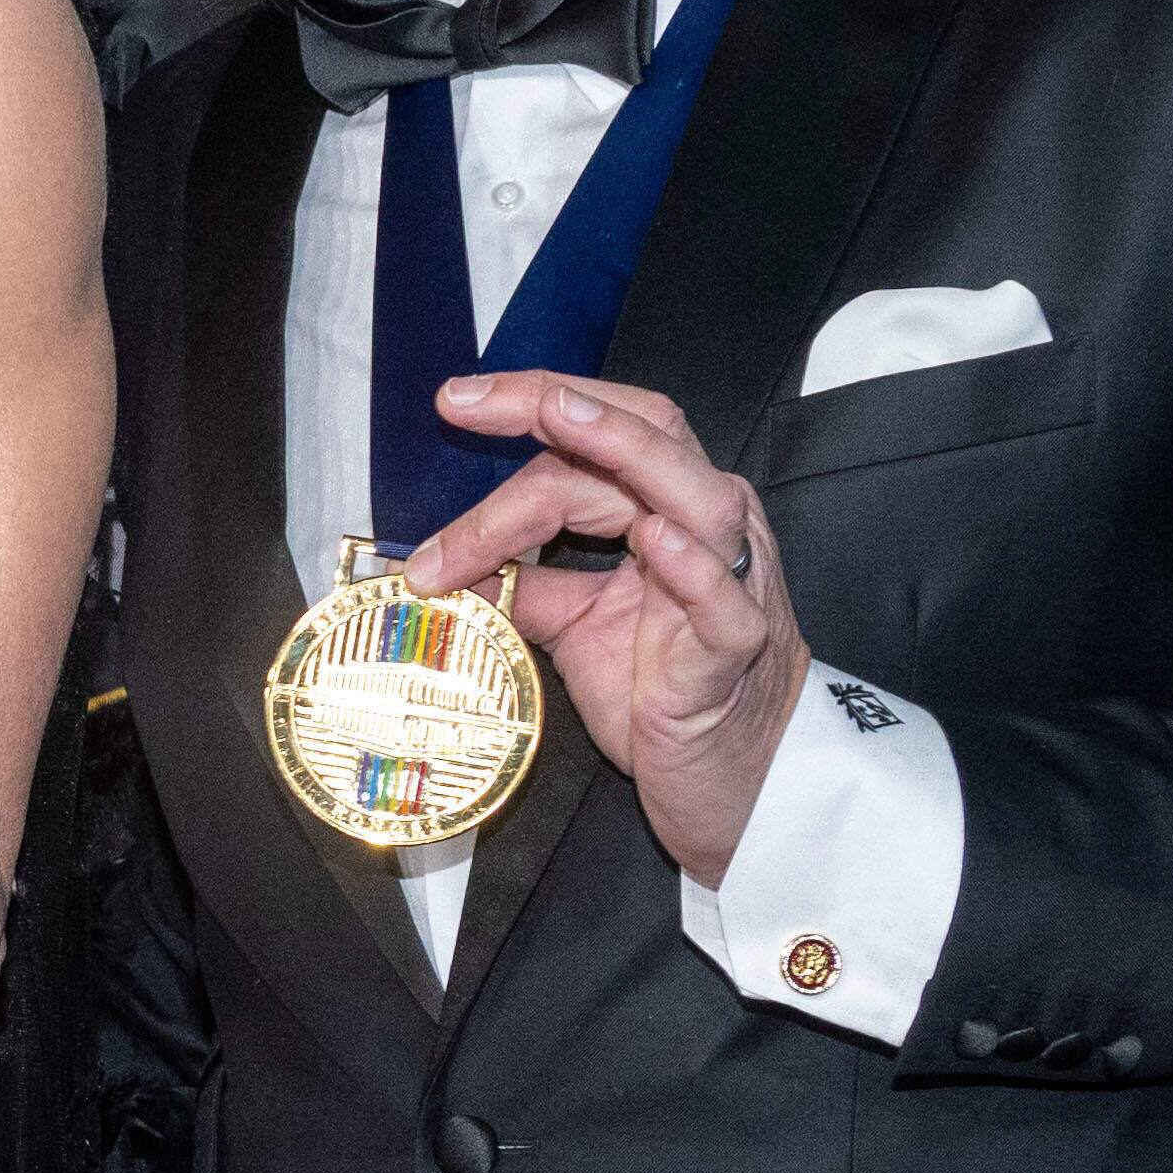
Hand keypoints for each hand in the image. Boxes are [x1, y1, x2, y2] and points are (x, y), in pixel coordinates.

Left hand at [406, 374, 804, 884]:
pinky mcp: (736, 648)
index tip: (454, 399)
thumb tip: (436, 563)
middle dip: (554, 410)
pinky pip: (723, 597)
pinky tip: (653, 540)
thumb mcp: (570, 622)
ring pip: (694, 495)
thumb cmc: (657, 688)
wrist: (724, 773)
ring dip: (622, 454)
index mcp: (669, 508)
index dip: (533, 404)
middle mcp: (707, 526)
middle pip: (642, 440)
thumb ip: (520, 581)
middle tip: (465, 404)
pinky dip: (691, 564)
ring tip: (564, 421)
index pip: (607, 431)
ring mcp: (732, 581)